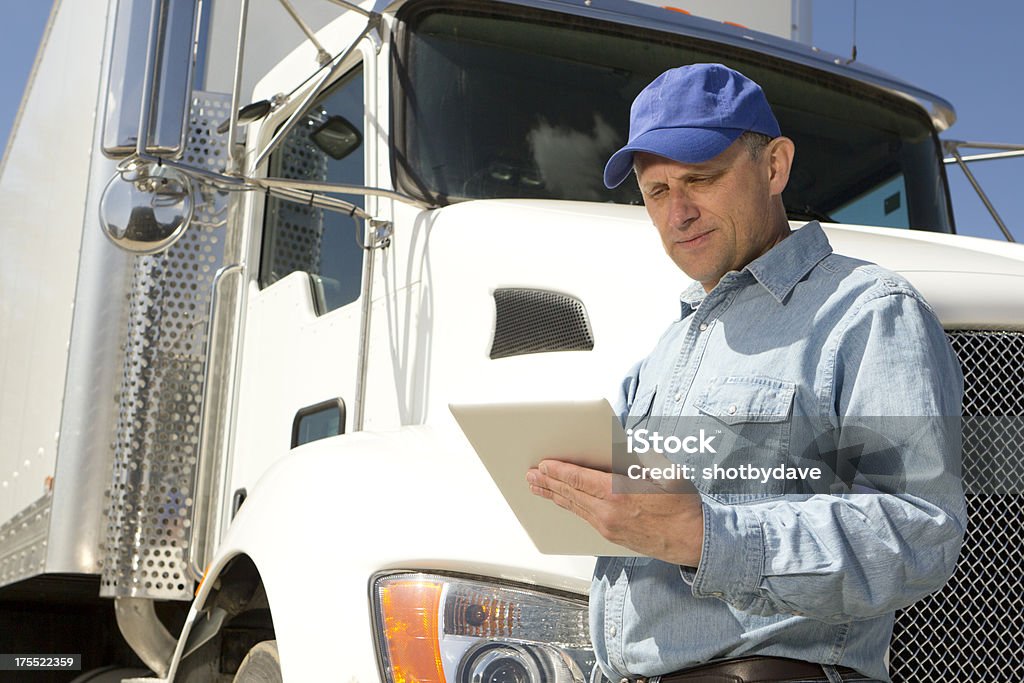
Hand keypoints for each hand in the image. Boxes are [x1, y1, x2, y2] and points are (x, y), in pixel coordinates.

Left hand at [526, 459, 704, 565]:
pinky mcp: (610, 536)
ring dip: (553, 495)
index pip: (579, 479)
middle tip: (530, 475)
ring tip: (537, 487)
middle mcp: (608, 512)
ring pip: (574, 508)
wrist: (693, 539)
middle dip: (548, 483)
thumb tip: (614, 446)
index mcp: (619, 493)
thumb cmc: (681, 503)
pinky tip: (562, 501)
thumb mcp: (661, 471)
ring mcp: (608, 527)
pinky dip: (569, 506)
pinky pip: (584, 518)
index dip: (558, 471)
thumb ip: (633, 459)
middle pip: (570, 494)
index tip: (543, 464)